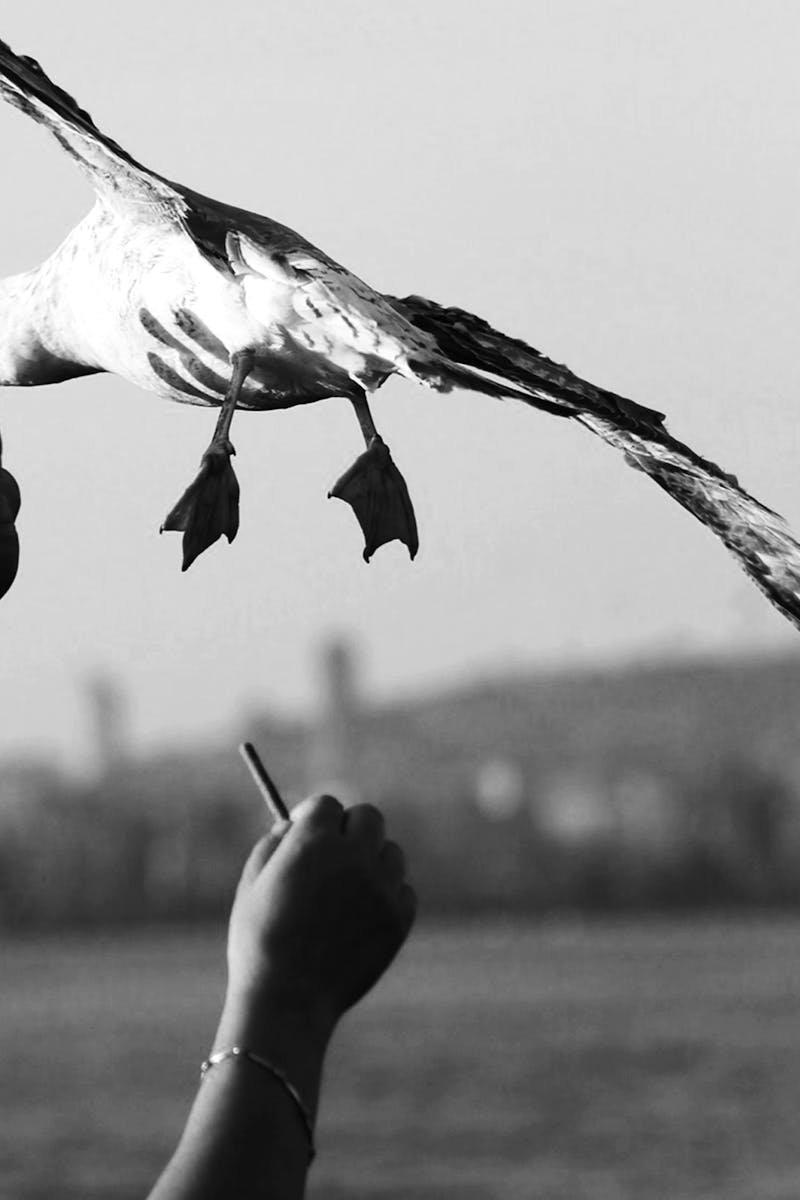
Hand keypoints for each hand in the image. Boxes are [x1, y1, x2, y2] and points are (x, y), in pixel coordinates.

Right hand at [225, 795, 415, 1041]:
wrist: (287, 1001)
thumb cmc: (260, 942)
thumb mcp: (251, 885)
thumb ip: (273, 844)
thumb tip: (294, 825)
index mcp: (314, 842)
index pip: (328, 804)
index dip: (314, 815)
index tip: (306, 828)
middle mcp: (354, 857)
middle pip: (369, 817)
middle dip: (350, 828)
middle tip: (334, 850)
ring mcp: (381, 888)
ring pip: (391, 852)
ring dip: (373, 859)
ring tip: (349, 886)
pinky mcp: (399, 920)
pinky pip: (404, 891)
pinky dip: (388, 895)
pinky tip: (364, 913)